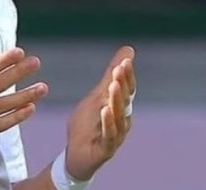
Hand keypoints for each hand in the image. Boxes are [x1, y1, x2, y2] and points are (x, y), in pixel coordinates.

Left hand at [64, 46, 135, 180]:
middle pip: (125, 100)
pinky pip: (109, 135)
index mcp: (121, 107)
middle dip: (123, 83)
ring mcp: (116, 135)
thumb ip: (111, 75)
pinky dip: (108, 122)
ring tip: (113, 85)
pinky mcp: (106, 148)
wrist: (76, 154)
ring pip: (119, 116)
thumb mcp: (97, 96)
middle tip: (120, 68)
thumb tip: (128, 50)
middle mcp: (123, 120)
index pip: (127, 88)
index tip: (125, 60)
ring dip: (116, 100)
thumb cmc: (89, 124)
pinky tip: (105, 110)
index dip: (127, 75)